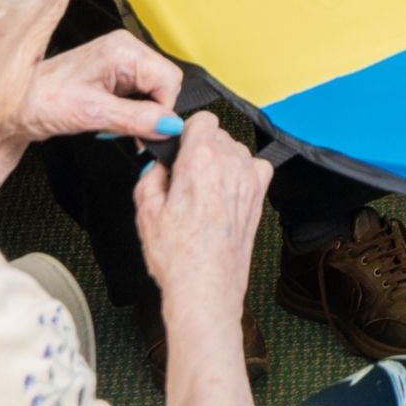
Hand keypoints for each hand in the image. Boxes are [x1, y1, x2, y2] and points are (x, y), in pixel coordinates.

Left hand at [17, 28, 181, 142]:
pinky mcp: (114, 76)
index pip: (169, 79)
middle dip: (152, 112)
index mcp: (122, 49)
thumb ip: (137, 118)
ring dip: (140, 115)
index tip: (148, 130)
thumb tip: (170, 124)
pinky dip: (132, 114)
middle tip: (129, 131)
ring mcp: (119, 62)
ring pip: (154, 92)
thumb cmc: (39, 101)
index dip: (162, 109)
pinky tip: (112, 120)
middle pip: (165, 84)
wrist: (13, 108)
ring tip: (113, 124)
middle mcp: (124, 50)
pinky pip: (140, 96)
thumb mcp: (93, 113)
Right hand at [132, 110, 269, 320]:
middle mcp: (231, 163)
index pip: (201, 119)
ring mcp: (250, 179)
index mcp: (201, 159)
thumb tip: (158, 161)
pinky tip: (223, 195)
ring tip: (201, 192)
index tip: (176, 148)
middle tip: (182, 176)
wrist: (206, 286)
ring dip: (219, 162)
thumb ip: (151, 173)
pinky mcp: (260, 196)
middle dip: (199, 148)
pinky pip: (253, 168)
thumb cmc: (177, 254)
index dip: (186, 132)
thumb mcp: (145, 208)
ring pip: (235, 151)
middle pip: (218, 134)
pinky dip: (240, 174)